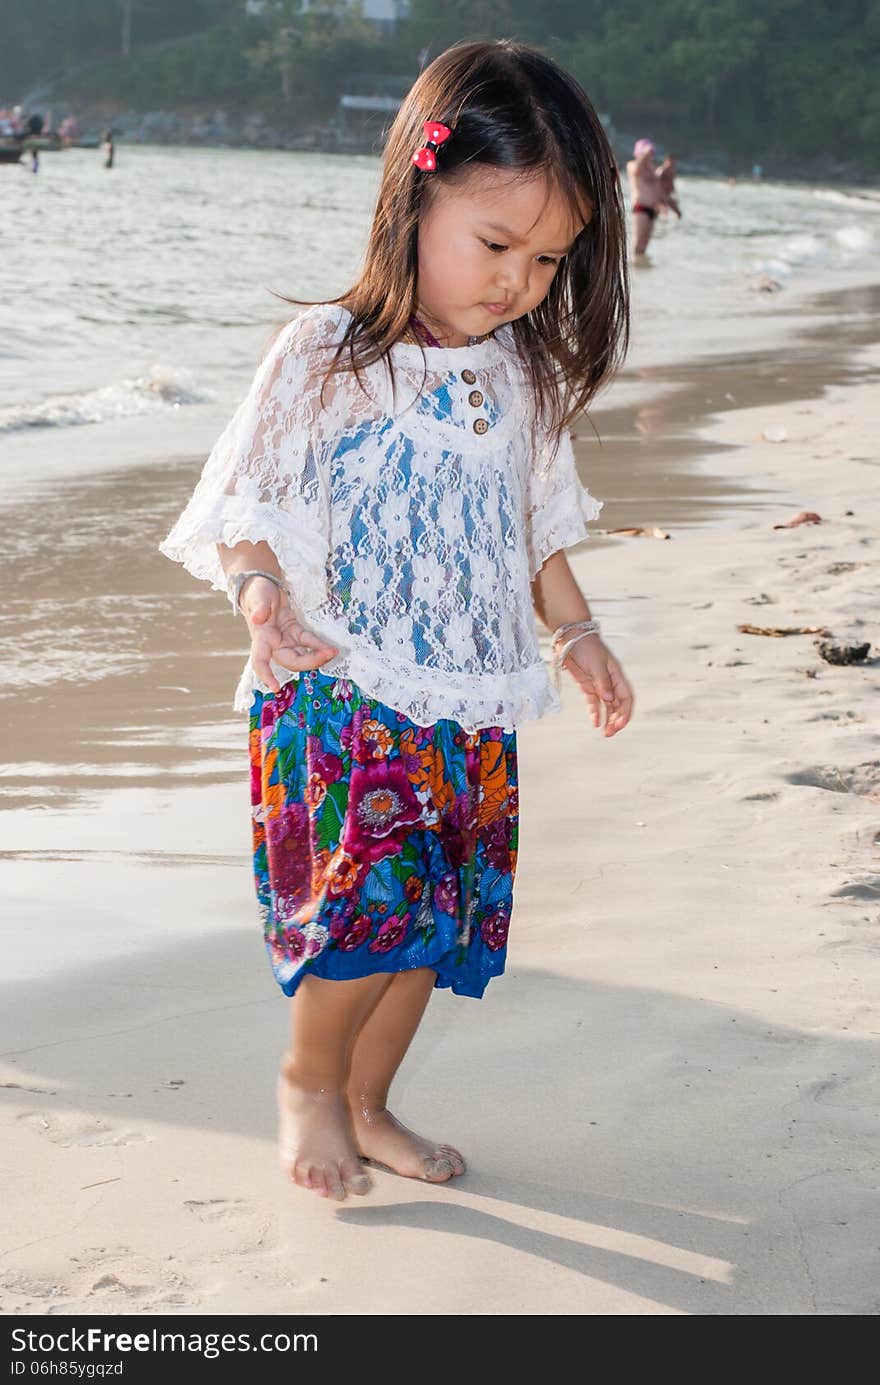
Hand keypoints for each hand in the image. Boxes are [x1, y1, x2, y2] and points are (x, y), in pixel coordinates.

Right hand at [239, 576, 338, 692]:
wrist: (265, 586)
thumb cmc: (257, 592)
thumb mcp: (257, 597)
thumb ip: (258, 607)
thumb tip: (258, 618)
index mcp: (261, 638)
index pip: (260, 661)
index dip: (266, 675)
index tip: (275, 688)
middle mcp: (274, 644)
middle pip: (291, 661)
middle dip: (309, 662)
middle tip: (327, 654)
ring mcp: (287, 640)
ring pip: (302, 656)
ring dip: (318, 656)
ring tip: (334, 651)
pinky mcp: (296, 633)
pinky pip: (309, 643)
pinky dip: (320, 646)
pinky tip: (331, 647)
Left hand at [560, 634, 633, 737]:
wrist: (570, 636)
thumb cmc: (586, 646)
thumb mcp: (596, 664)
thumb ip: (602, 682)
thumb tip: (609, 699)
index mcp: (617, 676)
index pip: (626, 698)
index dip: (625, 713)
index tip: (620, 725)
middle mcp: (610, 682)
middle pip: (618, 705)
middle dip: (617, 720)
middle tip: (610, 733)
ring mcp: (598, 684)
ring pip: (607, 706)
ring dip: (608, 719)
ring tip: (605, 733)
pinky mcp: (587, 685)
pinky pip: (593, 702)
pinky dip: (595, 712)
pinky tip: (595, 722)